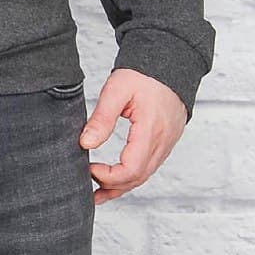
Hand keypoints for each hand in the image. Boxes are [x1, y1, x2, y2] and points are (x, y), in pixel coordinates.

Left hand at [78, 68, 187, 204]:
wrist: (169, 62)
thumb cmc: (143, 74)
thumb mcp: (117, 89)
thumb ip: (102, 118)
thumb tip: (86, 143)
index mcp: (150, 129)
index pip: (131, 169)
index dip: (108, 176)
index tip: (89, 168)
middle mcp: (163, 141)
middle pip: (138, 178)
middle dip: (112, 186)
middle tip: (88, 184)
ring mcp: (167, 143)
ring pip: (144, 175)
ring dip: (122, 186)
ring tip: (98, 192)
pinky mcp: (166, 141)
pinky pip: (149, 166)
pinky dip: (132, 176)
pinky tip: (118, 178)